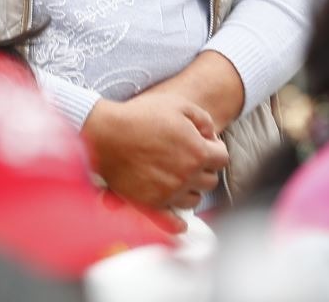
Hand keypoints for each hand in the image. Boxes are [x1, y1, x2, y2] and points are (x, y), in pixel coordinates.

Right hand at [83, 93, 227, 214]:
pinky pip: (173, 222)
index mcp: (198, 152)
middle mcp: (187, 176)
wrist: (107, 133)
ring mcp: (169, 192)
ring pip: (194, 199)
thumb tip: (211, 135)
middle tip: (188, 159)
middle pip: (210, 180)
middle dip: (204, 169)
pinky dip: (178, 223)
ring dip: (190, 189)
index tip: (204, 145)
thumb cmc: (141, 116)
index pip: (222, 158)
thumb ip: (203, 120)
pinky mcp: (151, 204)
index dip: (214, 149)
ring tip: (177, 177)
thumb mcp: (179, 105)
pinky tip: (180, 222)